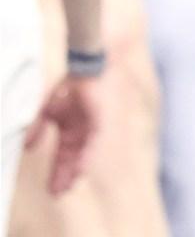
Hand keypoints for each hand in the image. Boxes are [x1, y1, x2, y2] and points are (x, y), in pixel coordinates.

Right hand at [22, 73, 100, 194]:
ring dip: (76, 169)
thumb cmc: (66, 84)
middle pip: (73, 157)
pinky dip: (87, 156)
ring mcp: (92, 125)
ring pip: (84, 153)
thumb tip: (27, 146)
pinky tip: (81, 169)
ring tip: (69, 186)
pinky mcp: (100, 120)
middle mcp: (82, 128)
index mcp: (70, 126)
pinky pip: (94, 143)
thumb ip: (37, 126)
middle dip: (65, 174)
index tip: (52, 187)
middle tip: (58, 193)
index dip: (58, 170)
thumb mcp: (47, 109)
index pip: (64, 153)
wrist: (84, 67)